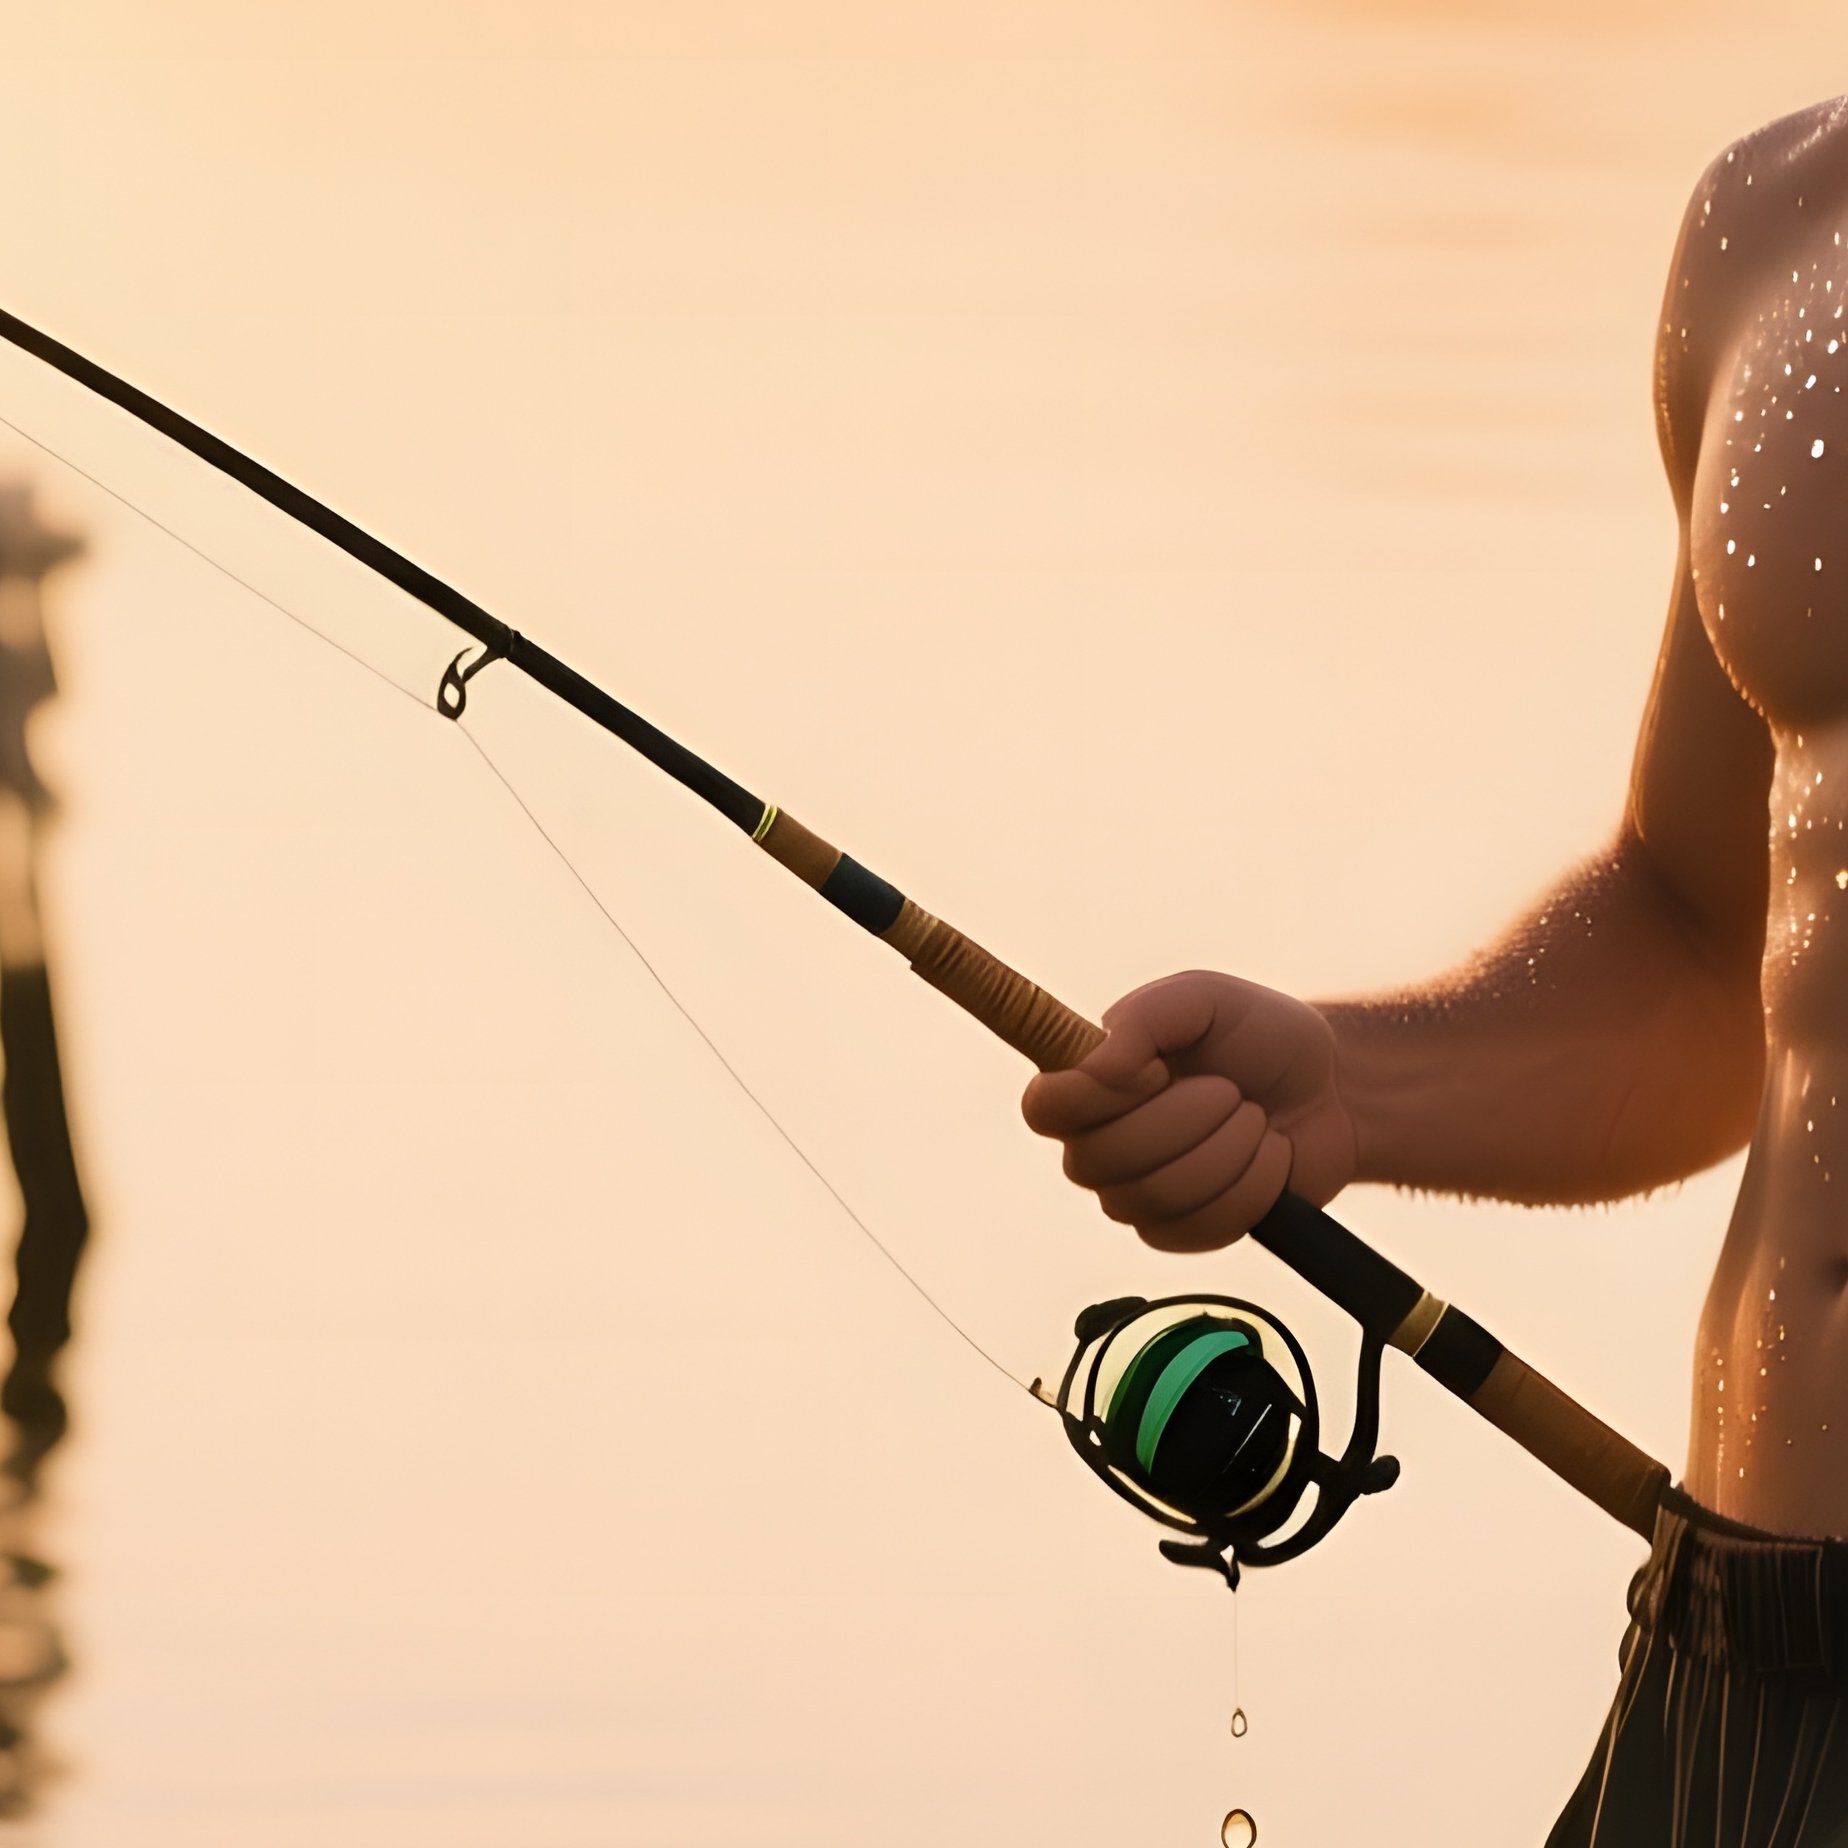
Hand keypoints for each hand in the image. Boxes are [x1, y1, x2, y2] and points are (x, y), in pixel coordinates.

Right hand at [1020, 970, 1358, 1251]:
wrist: (1333, 1089)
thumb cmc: (1262, 1036)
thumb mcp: (1203, 998)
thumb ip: (1143, 1018)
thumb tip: (1098, 1069)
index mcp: (1093, 1081)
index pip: (1043, 1108)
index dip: (1090, 1098)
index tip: (1154, 1068)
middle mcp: (1101, 1142)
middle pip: (1098, 1161)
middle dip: (1184, 1120)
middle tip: (1230, 1090)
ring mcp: (1137, 1194)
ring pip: (1152, 1197)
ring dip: (1224, 1151)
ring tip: (1253, 1119)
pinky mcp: (1182, 1232)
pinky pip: (1197, 1228)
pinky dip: (1249, 1187)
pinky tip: (1266, 1158)